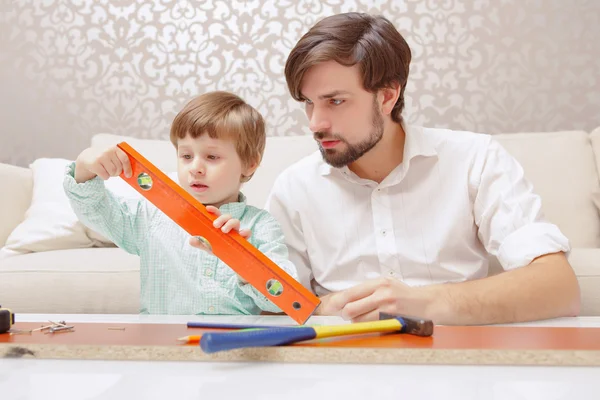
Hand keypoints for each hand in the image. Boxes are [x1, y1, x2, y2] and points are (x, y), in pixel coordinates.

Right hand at [75, 145, 131, 182]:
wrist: (87, 157)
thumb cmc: (105, 158)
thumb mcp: (113, 155)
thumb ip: (121, 160)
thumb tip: (129, 173)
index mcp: (115, 148)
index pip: (124, 159)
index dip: (128, 168)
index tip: (128, 175)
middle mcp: (108, 151)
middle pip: (119, 168)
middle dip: (117, 172)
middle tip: (113, 171)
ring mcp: (100, 157)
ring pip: (112, 172)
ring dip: (111, 174)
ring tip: (107, 170)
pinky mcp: (94, 164)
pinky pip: (105, 175)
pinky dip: (105, 177)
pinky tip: (101, 172)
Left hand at [188, 206, 251, 252]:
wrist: (227, 258)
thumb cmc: (217, 248)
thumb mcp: (207, 246)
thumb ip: (200, 243)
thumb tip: (191, 240)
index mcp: (220, 224)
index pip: (217, 214)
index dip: (214, 210)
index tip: (207, 208)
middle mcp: (229, 226)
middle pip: (227, 216)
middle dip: (222, 218)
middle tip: (215, 225)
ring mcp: (236, 232)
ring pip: (236, 222)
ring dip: (230, 223)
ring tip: (224, 230)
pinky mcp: (243, 239)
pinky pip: (247, 233)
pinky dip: (246, 232)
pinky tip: (242, 234)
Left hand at [314, 277, 434, 322]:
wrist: (427, 303)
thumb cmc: (404, 295)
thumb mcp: (386, 285)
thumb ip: (367, 291)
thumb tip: (344, 300)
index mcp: (379, 283)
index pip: (351, 292)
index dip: (338, 301)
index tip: (330, 306)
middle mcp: (382, 293)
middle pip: (351, 308)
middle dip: (346, 314)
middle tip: (349, 315)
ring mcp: (388, 307)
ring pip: (360, 320)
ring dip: (358, 321)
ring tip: (366, 317)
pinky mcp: (393, 320)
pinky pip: (371, 326)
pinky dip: (369, 326)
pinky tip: (375, 322)